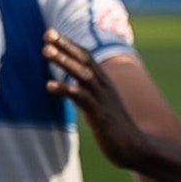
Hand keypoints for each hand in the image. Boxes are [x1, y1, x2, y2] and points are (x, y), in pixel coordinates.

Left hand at [44, 29, 150, 169]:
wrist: (135, 149)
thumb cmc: (114, 129)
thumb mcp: (97, 107)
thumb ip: (85, 95)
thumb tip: (70, 90)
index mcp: (104, 83)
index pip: (86, 57)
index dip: (69, 45)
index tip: (51, 33)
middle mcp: (104, 86)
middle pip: (84, 60)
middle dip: (65, 45)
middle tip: (46, 33)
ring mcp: (103, 99)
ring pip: (82, 74)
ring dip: (63, 61)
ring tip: (45, 50)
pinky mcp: (100, 114)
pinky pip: (81, 98)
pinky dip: (65, 89)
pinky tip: (49, 85)